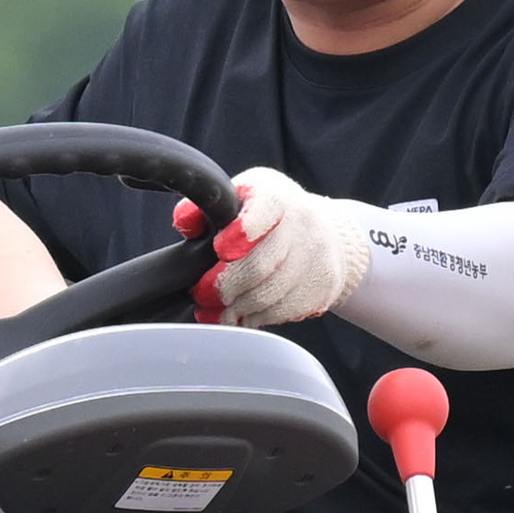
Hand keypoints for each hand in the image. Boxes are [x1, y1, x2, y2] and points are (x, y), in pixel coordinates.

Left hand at [173, 166, 369, 328]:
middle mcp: (303, 223)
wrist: (328, 236)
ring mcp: (316, 257)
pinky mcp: (322, 288)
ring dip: (237, 307)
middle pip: (262, 263)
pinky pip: (283, 311)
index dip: (241, 232)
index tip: (220, 249)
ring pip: (270, 293)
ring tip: (216, 311)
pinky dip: (255, 317)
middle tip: (202, 294)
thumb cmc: (271, 217)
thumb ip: (209, 208)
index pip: (266, 209)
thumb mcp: (242, 199)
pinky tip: (240, 316)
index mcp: (277, 195)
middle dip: (226, 284)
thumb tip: (185, 222)